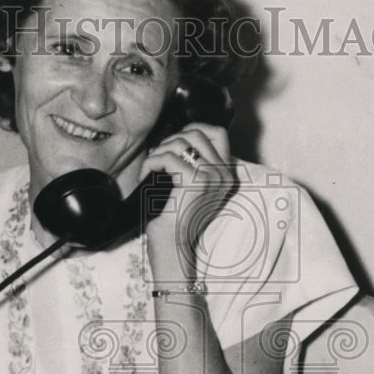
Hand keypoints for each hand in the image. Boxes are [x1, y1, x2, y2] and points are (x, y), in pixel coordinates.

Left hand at [140, 123, 235, 277]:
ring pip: (181, 143)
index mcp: (227, 174)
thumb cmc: (175, 216)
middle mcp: (224, 175)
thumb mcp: (191, 185)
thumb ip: (194, 163)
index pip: (218, 133)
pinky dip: (151, 162)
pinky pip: (168, 158)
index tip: (174, 143)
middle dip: (170, 141)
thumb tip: (179, 137)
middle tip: (157, 158)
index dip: (194, 129)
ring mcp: (212, 178)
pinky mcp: (195, 182)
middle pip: (196, 134)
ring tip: (150, 168)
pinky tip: (146, 175)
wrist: (173, 244)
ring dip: (159, 152)